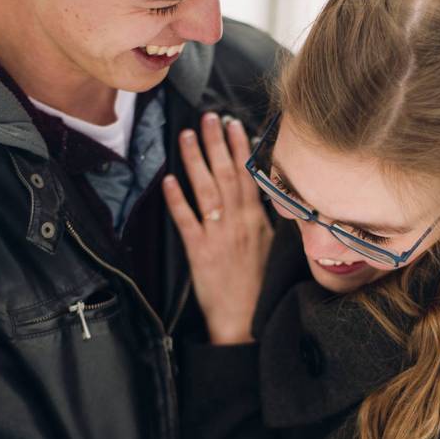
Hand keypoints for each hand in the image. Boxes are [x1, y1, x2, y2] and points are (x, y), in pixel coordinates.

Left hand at [164, 112, 272, 344]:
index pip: (249, 176)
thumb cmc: (258, 288)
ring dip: (196, 160)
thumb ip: (263, 220)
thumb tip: (260, 195)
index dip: (240, 148)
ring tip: (187, 135)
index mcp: (258, 221)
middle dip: (217, 143)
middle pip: (227, 175)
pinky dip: (178, 199)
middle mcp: (239, 223)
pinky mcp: (200, 252)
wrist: (245, 321)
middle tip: (208, 117)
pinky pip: (187, 221)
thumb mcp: (270, 249)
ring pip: (206, 190)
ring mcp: (218, 236)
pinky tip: (169, 179)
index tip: (233, 124)